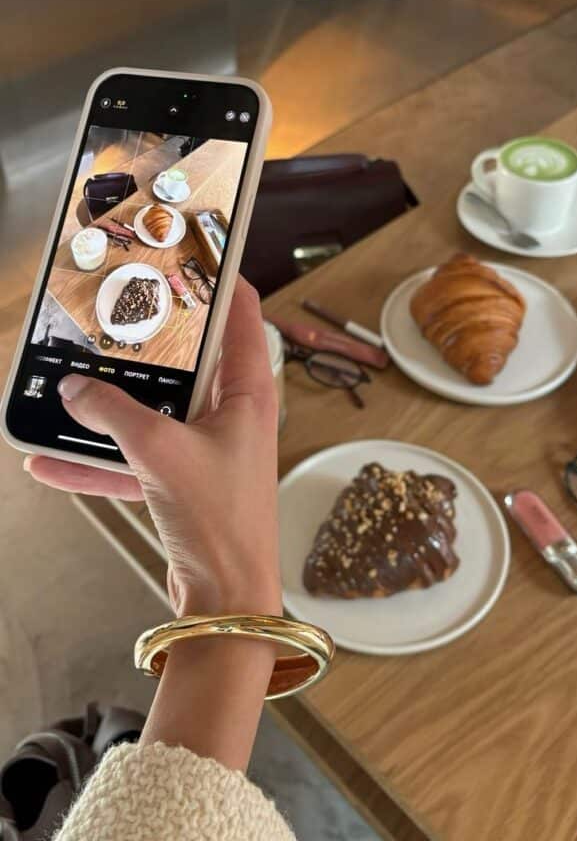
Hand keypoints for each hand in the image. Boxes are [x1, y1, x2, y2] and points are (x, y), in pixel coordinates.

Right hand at [26, 279, 281, 618]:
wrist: (227, 599)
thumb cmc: (222, 523)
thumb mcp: (161, 453)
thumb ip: (114, 415)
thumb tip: (75, 389)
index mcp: (247, 392)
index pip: (242, 314)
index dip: (219, 280)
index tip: (189, 255)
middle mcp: (230, 414)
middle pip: (188, 360)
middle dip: (146, 345)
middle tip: (112, 318)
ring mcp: (205, 449)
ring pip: (152, 412)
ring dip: (109, 409)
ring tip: (65, 391)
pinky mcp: (181, 483)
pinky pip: (133, 460)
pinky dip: (97, 462)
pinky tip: (52, 461)